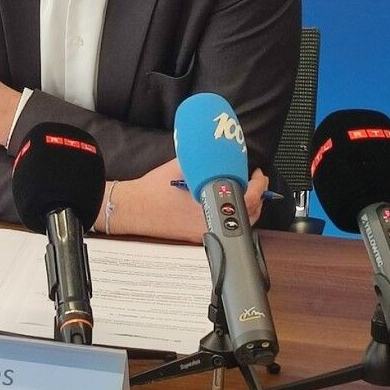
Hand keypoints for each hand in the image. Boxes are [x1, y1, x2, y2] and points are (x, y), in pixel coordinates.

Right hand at [102, 160, 268, 242]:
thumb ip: (203, 161)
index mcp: (209, 208)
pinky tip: (227, 202)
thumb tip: (220, 152)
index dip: (258, 186)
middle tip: (256, 180)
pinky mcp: (196, 237)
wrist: (131, 209)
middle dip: (257, 197)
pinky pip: (223, 227)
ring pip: (238, 225)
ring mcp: (204, 233)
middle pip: (249, 217)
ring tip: (245, 190)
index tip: (257, 173)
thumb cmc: (152, 189)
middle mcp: (210, 225)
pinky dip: (232, 215)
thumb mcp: (180, 167)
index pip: (247, 200)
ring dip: (246, 207)